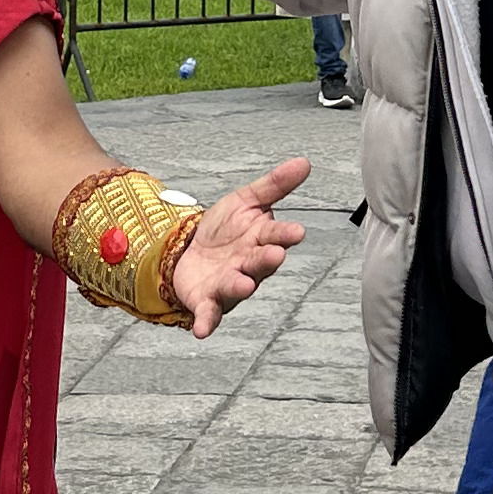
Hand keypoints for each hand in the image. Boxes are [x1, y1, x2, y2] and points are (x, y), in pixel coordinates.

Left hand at [170, 155, 309, 336]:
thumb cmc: (225, 229)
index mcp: (260, 240)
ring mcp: (229, 284)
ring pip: (237, 286)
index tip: (297, 232)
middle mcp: (248, 265)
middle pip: (259, 263)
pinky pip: (208, 314)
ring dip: (240, 285)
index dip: (285, 234)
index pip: (275, 236)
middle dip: (266, 260)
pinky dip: (206, 322)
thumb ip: (274, 185)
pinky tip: (202, 330)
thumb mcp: (246, 199)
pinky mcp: (207, 301)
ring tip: (244, 283)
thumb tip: (304, 163)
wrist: (188, 249)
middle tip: (275, 255)